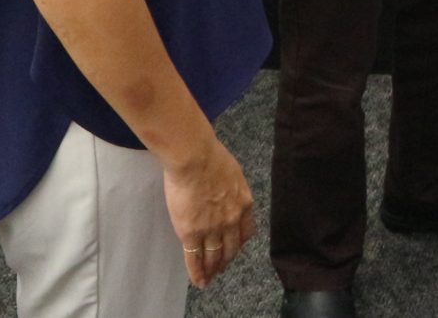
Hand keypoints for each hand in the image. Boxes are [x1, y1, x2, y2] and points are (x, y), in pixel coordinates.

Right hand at [162, 140, 254, 286]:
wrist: (194, 158)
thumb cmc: (211, 158)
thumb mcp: (234, 174)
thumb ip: (233, 190)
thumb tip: (228, 194)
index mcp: (244, 205)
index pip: (246, 232)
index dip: (239, 244)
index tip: (234, 249)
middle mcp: (232, 221)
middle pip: (231, 249)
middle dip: (226, 260)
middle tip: (221, 268)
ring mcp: (212, 229)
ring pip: (214, 257)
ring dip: (212, 270)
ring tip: (209, 277)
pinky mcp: (191, 233)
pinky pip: (195, 259)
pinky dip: (197, 273)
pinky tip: (198, 281)